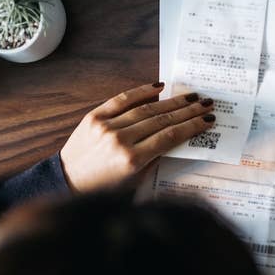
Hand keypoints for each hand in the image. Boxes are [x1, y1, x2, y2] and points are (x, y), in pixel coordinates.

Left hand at [60, 82, 214, 192]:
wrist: (66, 181)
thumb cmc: (103, 187)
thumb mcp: (135, 180)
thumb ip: (156, 158)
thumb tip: (178, 136)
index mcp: (132, 160)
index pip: (170, 137)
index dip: (192, 127)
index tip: (208, 121)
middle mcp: (120, 141)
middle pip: (162, 120)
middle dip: (188, 111)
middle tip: (206, 104)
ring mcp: (106, 126)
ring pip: (147, 109)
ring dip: (172, 101)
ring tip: (191, 96)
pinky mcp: (94, 117)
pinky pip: (121, 99)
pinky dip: (142, 91)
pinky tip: (159, 87)